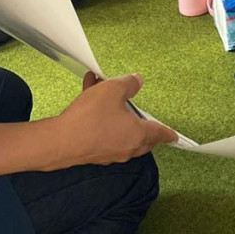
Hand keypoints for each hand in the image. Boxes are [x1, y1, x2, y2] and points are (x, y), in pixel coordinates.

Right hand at [41, 73, 177, 169]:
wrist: (59, 141)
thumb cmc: (90, 117)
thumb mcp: (112, 90)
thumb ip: (129, 83)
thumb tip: (137, 81)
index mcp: (138, 134)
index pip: (159, 133)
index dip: (168, 133)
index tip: (175, 137)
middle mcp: (126, 147)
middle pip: (141, 136)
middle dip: (141, 123)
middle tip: (142, 114)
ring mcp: (109, 152)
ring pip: (119, 130)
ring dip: (114, 111)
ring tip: (100, 86)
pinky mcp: (93, 152)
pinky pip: (103, 132)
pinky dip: (100, 116)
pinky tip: (88, 95)